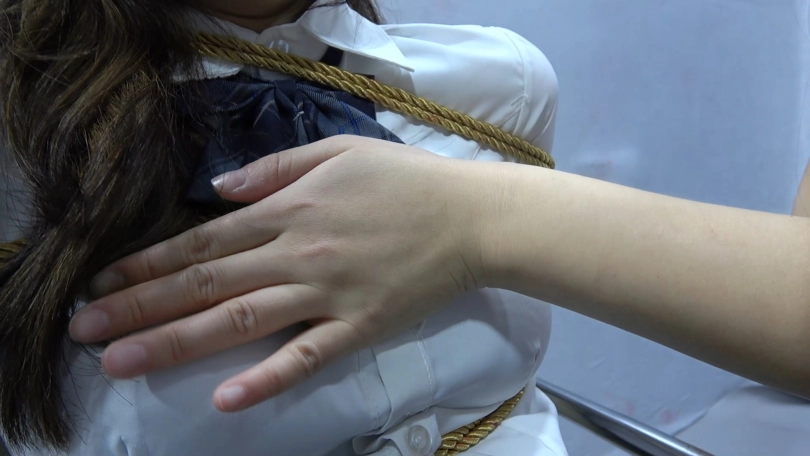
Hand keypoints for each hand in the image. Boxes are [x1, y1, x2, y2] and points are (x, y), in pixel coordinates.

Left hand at [69, 136, 494, 411]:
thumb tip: (220, 190)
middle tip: (87, 332)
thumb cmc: (406, 180)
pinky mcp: (358, 327)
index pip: (204, 240)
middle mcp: (296, 254)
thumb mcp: (339, 151)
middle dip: (141, 306)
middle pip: (206, 283)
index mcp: (289, 210)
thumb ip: (275, 168)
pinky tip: (226, 400)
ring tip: (124, 362)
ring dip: (177, 341)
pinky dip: (266, 378)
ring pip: (239, 320)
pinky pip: (307, 356)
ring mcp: (326, 294)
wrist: (471, 217)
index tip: (104, 283)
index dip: (150, 262)